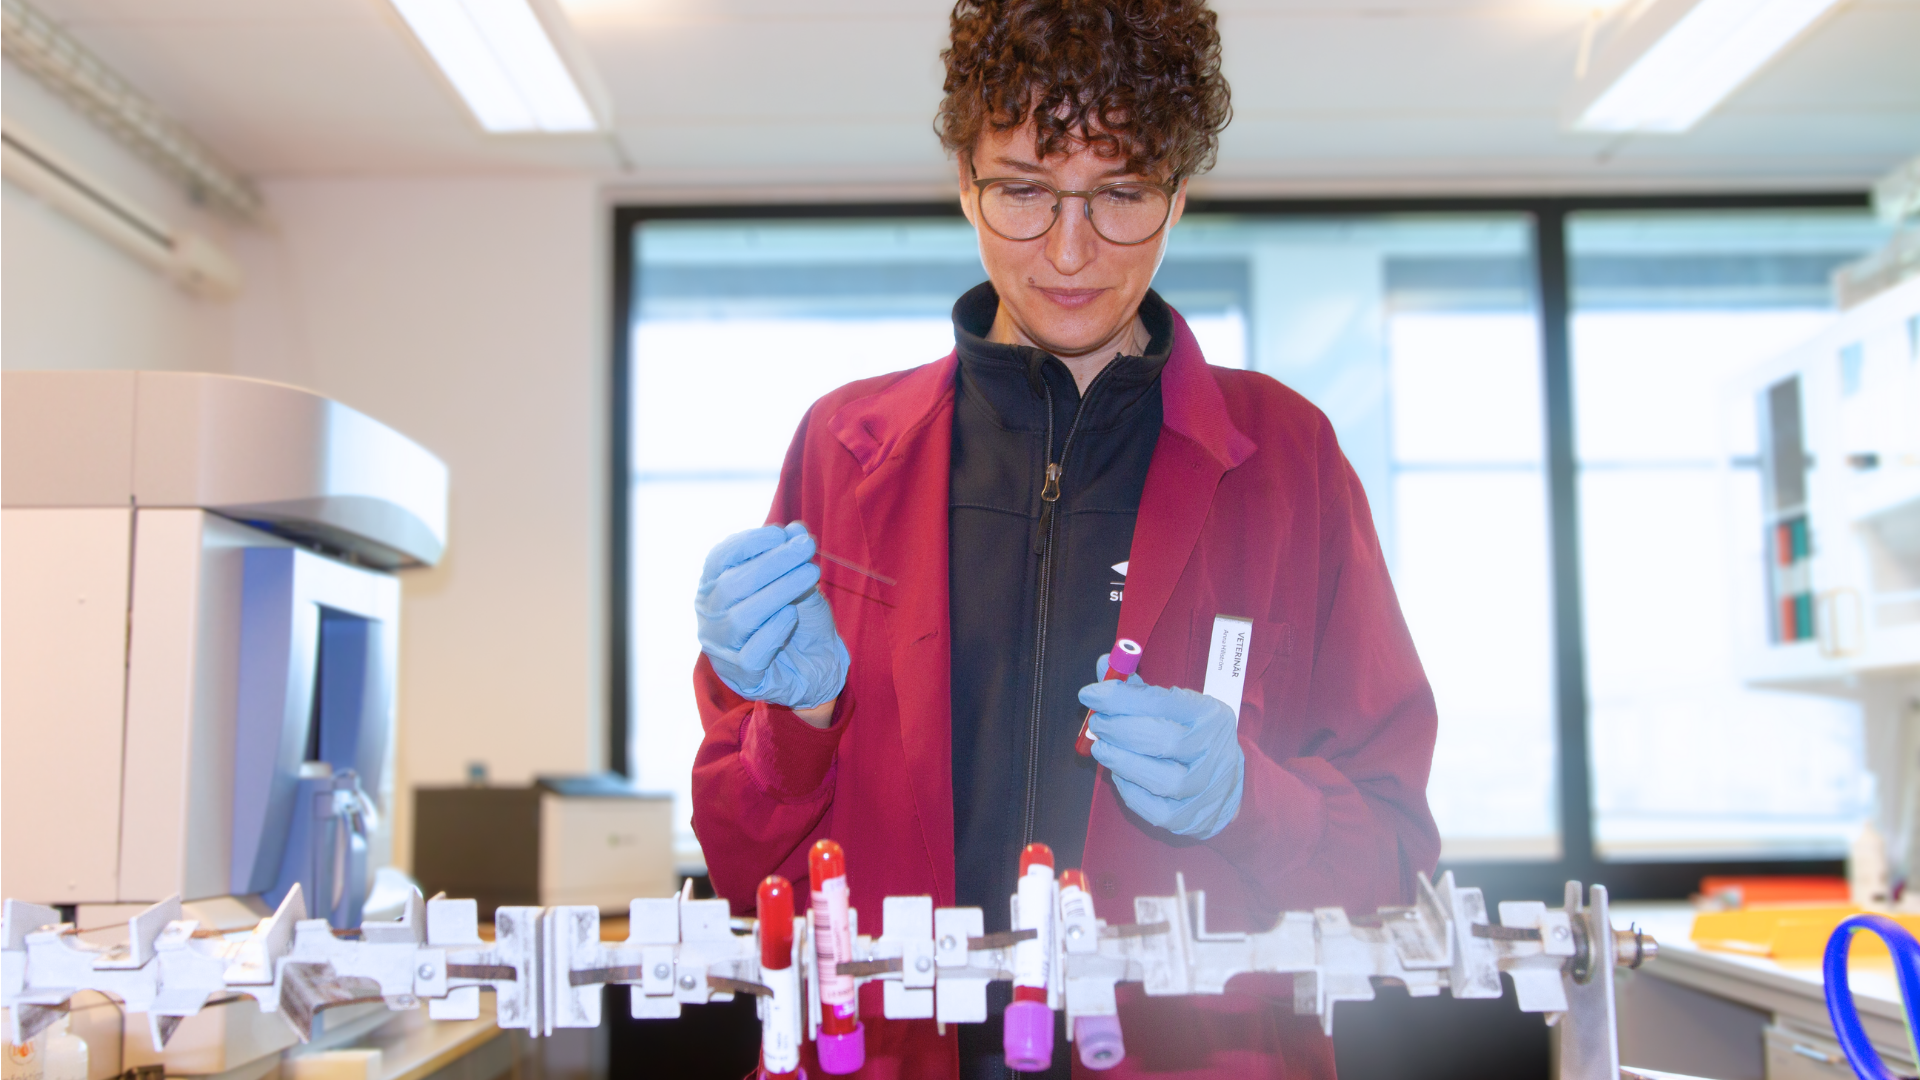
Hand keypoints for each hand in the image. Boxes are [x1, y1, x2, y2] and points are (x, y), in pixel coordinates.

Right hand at [695, 522, 848, 710]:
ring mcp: (721, 648)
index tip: (782, 534)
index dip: (749, 543)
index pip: (720, 559)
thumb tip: (796, 530)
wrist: (815, 664)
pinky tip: (792, 616)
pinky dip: (774, 630)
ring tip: (810, 576)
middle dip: (773, 563)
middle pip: (733, 585)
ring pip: (742, 617)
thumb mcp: (800, 580)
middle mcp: (710, 616)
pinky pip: (752, 653)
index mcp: (715, 586)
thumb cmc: (799, 616)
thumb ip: (794, 557)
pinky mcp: (741, 676)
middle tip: (806, 549)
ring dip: (780, 591)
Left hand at [1079, 661, 1244, 838]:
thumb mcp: (1176, 705)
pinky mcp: (1190, 817)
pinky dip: (1130, 790)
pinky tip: (1120, 775)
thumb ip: (1138, 688)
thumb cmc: (1193, 736)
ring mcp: (1204, 787)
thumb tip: (1103, 665)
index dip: (1120, 698)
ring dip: (1122, 762)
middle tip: (1098, 724)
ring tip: (1103, 749)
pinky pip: (1154, 808)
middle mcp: (1212, 750)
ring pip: (1161, 779)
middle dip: (1120, 730)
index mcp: (1208, 714)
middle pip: (1162, 741)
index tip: (1091, 694)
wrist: (1230, 783)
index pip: (1161, 702)